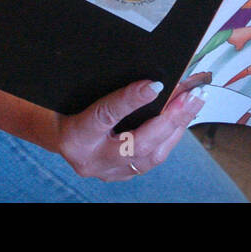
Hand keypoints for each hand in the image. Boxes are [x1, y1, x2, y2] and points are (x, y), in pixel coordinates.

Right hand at [55, 79, 203, 180]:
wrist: (56, 131)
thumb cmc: (68, 105)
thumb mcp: (81, 90)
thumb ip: (110, 88)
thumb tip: (147, 76)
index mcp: (75, 136)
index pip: (106, 115)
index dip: (132, 99)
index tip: (157, 84)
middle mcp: (91, 160)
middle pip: (136, 145)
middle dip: (168, 119)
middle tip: (189, 94)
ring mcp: (107, 172)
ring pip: (150, 157)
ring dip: (176, 128)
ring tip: (193, 102)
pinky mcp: (120, 175)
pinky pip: (151, 160)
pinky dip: (169, 138)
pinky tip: (182, 119)